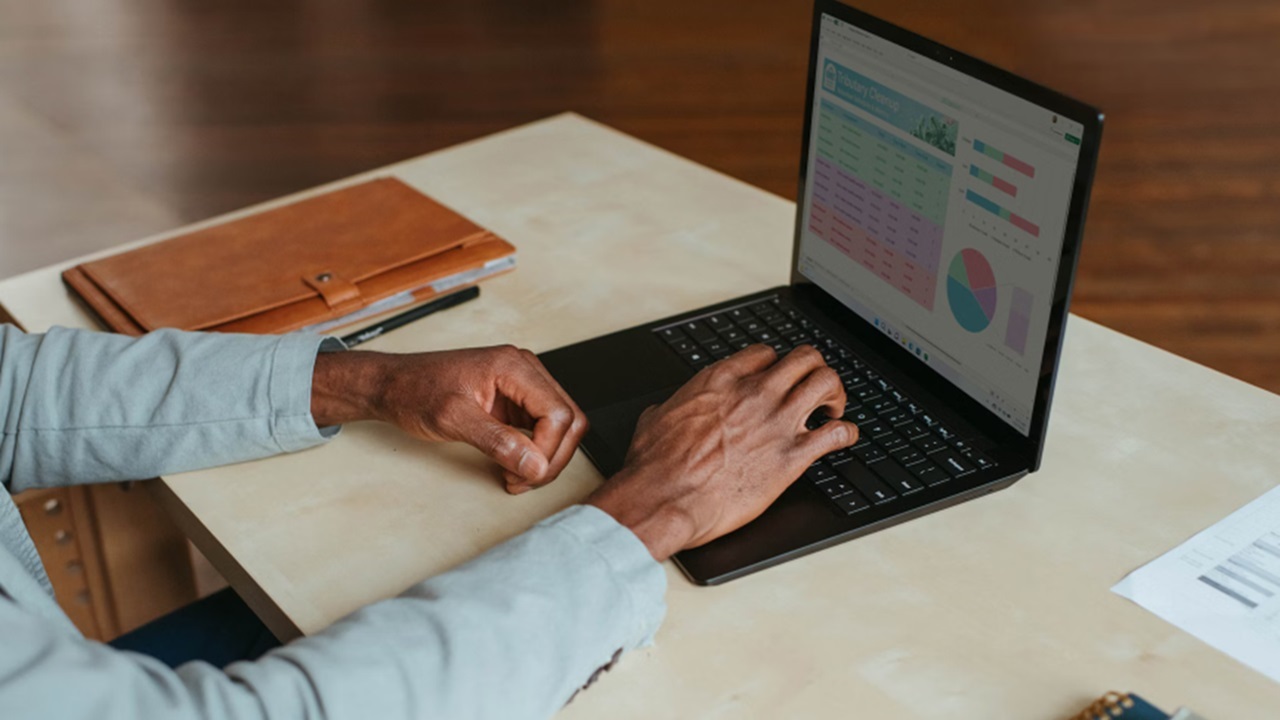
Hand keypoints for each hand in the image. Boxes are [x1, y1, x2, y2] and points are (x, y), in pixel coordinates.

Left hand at [311, 345, 587, 492]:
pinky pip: (543, 428)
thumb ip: (497, 442)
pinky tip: (513, 466)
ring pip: (562, 426)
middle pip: (569, 419)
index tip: (523, 472)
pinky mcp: (516, 401)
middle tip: (523, 481)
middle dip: (552, 458)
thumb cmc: (415, 391)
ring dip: (546, 458)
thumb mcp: (452, 419)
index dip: (547, 450)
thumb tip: (533, 464)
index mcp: (514, 366)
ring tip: (516, 477)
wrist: (394, 386)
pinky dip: (535, 453)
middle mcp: (525, 371)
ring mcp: (523, 386)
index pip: (558, 413)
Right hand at [588, 344, 857, 560]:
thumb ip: (671, 408)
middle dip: (814, 370)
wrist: (664, 498)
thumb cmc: (655, 466)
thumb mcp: (655, 420)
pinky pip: (837, 433)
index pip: (765, 354)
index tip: (778, 379)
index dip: (776, 365)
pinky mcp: (792, 457)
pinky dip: (846, 433)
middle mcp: (754, 394)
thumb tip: (664, 411)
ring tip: (831, 409)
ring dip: (835, 394)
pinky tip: (843, 438)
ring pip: (827, 382)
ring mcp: (776, 422)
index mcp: (721, 381)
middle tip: (813, 390)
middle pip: (805, 358)